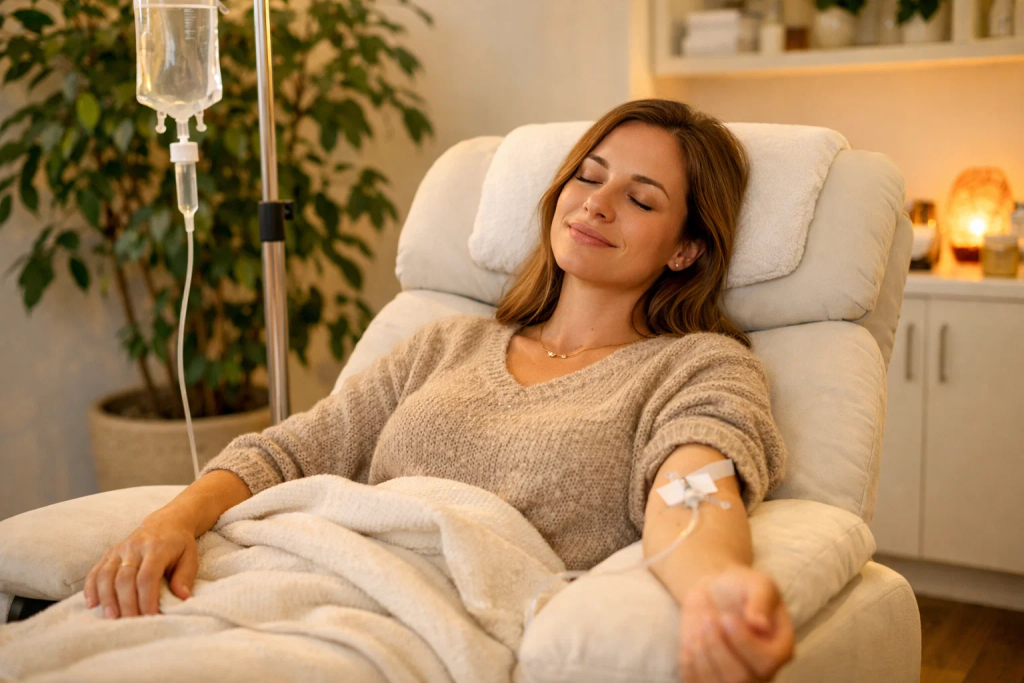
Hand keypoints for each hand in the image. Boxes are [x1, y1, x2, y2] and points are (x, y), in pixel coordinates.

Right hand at [83, 512, 197, 618]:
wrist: (166, 522)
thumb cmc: (179, 545)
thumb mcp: (190, 557)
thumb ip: (185, 577)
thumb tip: (182, 597)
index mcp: (157, 548)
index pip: (147, 576)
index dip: (147, 598)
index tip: (151, 616)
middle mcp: (135, 547)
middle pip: (125, 578)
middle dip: (126, 602)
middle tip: (130, 622)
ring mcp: (119, 549)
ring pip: (106, 574)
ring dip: (106, 598)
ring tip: (111, 617)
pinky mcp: (109, 553)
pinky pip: (95, 570)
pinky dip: (91, 587)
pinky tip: (92, 603)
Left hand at [678, 564, 793, 681]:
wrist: (714, 592)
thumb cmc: (740, 587)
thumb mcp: (757, 582)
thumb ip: (761, 600)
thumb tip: (761, 626)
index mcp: (780, 648)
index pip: (766, 661)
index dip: (742, 642)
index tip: (726, 617)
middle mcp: (762, 670)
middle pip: (740, 679)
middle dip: (717, 647)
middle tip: (708, 621)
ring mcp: (736, 678)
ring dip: (701, 655)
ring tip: (700, 630)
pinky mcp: (710, 678)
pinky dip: (689, 663)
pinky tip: (692, 642)